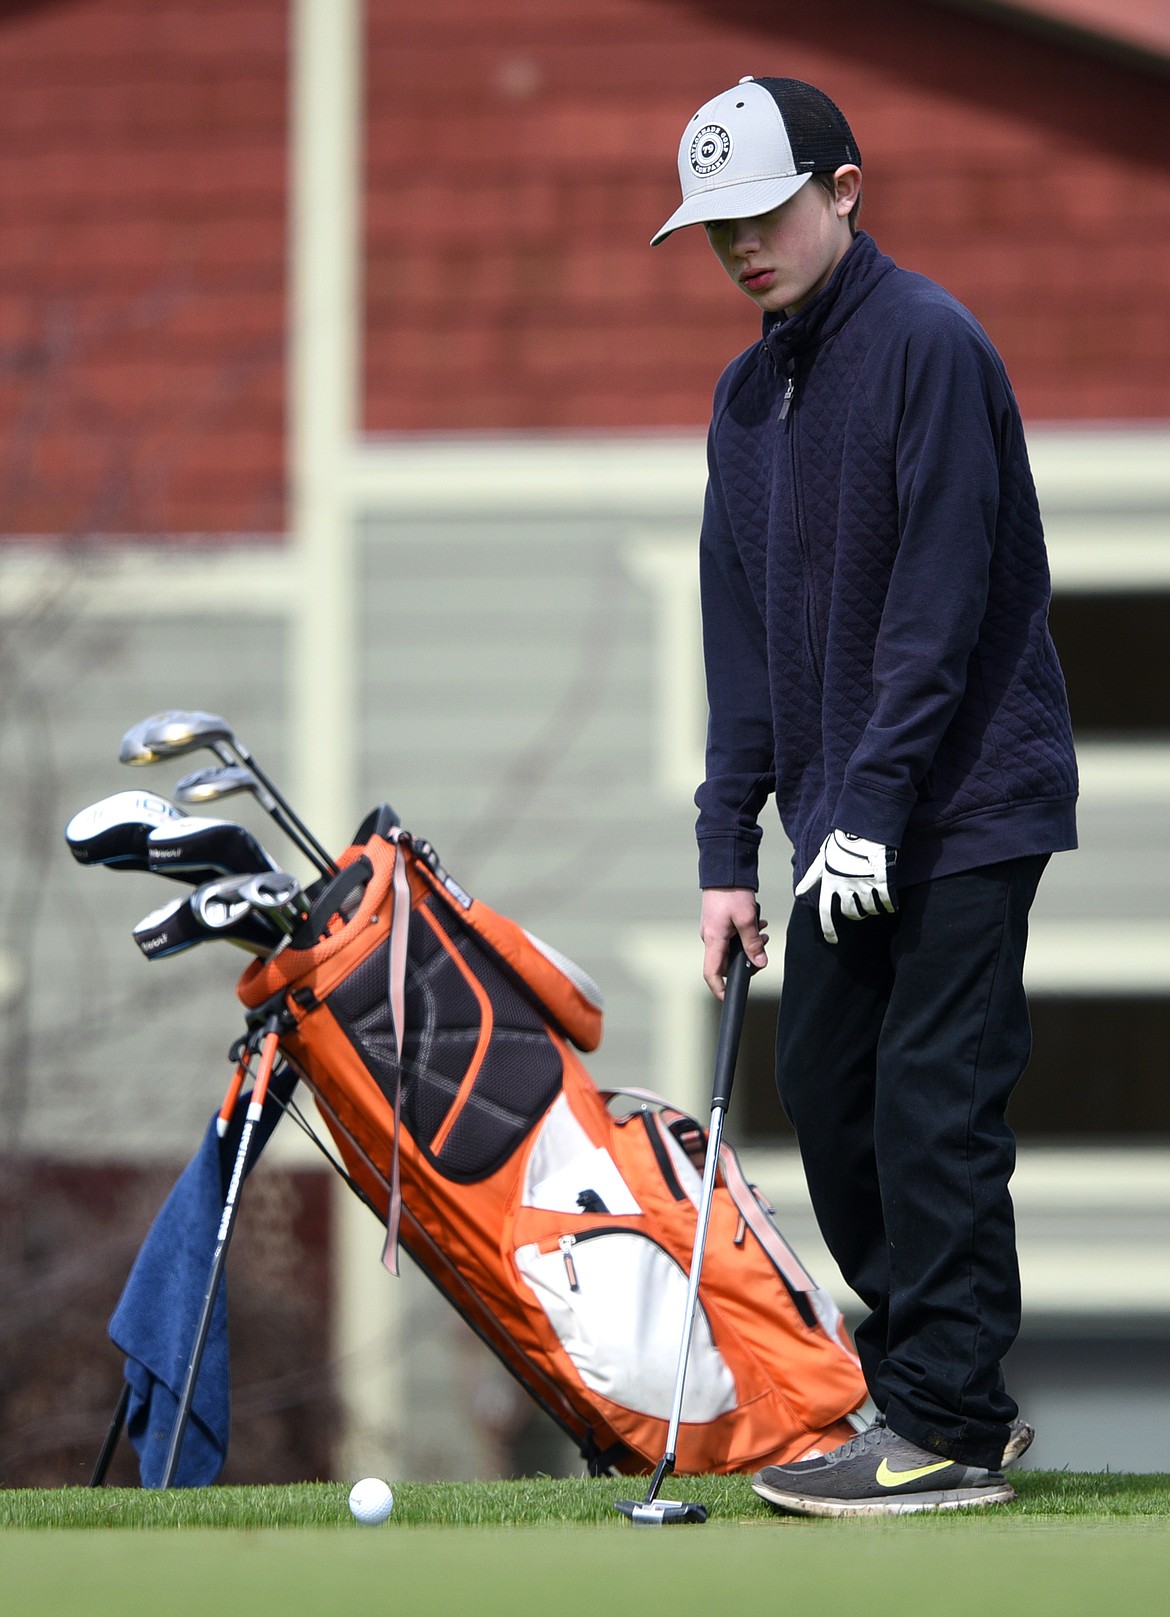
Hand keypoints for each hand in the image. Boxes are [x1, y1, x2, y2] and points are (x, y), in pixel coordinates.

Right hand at [700, 888, 768, 999]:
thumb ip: (753, 943)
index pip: (711, 973)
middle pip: (726, 962)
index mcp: (713, 940)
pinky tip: (758, 924)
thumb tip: (759, 962)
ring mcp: (714, 930)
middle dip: (746, 960)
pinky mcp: (719, 922)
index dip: (719, 988)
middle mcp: (710, 937)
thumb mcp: (746, 919)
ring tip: (763, 933)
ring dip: (749, 943)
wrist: (724, 870)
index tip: (728, 997)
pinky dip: (745, 933)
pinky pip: (731, 935)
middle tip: (762, 949)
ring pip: (732, 947)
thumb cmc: (731, 892)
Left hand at [795, 830, 895, 944]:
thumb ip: (811, 878)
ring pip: (869, 910)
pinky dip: (889, 906)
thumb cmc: (841, 843)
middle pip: (851, 913)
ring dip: (872, 910)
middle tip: (859, 911)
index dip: (829, 929)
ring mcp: (865, 885)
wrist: (864, 828)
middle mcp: (846, 886)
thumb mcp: (822, 860)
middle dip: (856, 915)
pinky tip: (889, 904)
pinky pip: (886, 903)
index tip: (833, 941)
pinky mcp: (882, 881)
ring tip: (873, 902)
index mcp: (830, 882)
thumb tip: (798, 893)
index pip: (826, 912)